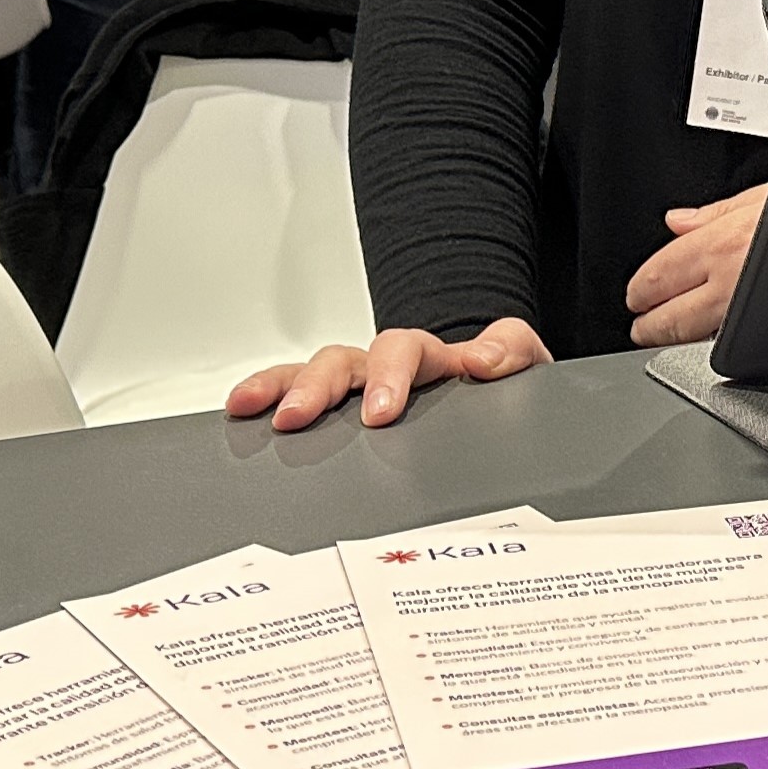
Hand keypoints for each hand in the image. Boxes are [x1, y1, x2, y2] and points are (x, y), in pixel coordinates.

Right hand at [226, 320, 548, 430]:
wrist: (493, 399)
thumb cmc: (499, 386)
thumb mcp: (526, 367)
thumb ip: (512, 352)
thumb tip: (481, 360)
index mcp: (432, 359)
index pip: (408, 351)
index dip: (392, 375)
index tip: (381, 412)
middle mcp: (386, 367)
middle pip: (346, 359)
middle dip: (320, 387)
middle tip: (300, 417)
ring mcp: (359, 384)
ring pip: (313, 371)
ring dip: (282, 386)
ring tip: (254, 409)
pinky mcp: (340, 404)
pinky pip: (295, 391)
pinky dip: (266, 394)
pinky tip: (241, 410)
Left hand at [625, 183, 767, 345]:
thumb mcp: (765, 196)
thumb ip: (716, 212)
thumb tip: (677, 221)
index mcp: (723, 242)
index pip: (661, 273)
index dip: (641, 289)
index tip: (636, 294)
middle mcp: (733, 283)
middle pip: (672, 317)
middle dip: (649, 327)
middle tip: (641, 327)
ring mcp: (753, 316)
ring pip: (698, 338)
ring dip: (678, 339)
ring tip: (668, 337)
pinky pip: (732, 345)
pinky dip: (716, 343)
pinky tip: (712, 339)